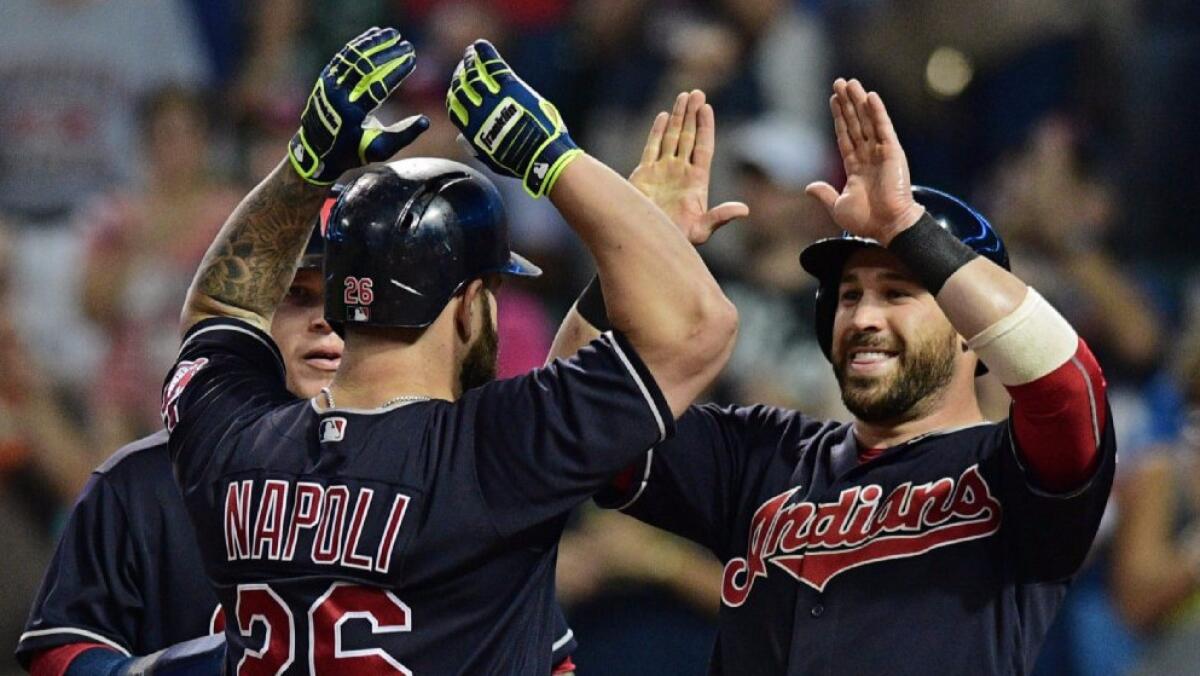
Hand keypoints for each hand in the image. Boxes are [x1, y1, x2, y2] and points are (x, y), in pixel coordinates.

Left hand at [289, 27, 429, 184]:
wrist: (316, 150)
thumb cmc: (353, 152)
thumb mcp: (379, 150)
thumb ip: (403, 136)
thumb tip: (425, 121)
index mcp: (352, 115)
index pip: (377, 87)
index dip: (396, 71)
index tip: (412, 59)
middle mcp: (338, 96)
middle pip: (365, 68)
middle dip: (388, 54)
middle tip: (407, 46)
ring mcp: (329, 85)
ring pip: (353, 57)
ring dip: (374, 44)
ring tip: (393, 34)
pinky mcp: (326, 78)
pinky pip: (344, 57)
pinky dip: (359, 45)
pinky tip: (374, 36)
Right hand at [446, 40, 581, 197]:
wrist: (543, 156)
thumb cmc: (521, 161)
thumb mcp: (492, 159)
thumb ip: (475, 147)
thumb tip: (461, 139)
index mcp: (472, 130)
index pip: (454, 107)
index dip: (454, 95)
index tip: (457, 88)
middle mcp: (478, 111)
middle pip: (461, 87)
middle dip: (460, 75)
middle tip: (464, 67)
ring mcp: (494, 98)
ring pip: (473, 74)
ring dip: (469, 60)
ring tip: (470, 53)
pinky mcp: (510, 87)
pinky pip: (492, 65)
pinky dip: (484, 53)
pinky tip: (480, 45)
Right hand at [629, 90, 747, 244]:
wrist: (647, 243)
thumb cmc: (676, 239)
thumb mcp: (701, 230)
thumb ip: (720, 217)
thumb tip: (744, 210)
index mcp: (696, 181)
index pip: (703, 147)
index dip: (705, 127)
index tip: (707, 108)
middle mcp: (680, 172)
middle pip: (688, 137)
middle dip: (692, 115)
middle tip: (697, 93)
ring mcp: (662, 172)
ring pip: (671, 138)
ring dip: (677, 117)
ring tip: (683, 96)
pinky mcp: (644, 175)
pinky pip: (651, 148)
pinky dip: (656, 132)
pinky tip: (662, 116)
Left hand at [806, 79, 923, 243]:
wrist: (888, 226)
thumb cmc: (867, 221)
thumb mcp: (839, 207)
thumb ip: (825, 194)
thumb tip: (809, 187)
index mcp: (856, 167)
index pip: (845, 135)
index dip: (839, 117)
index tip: (833, 99)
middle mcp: (868, 156)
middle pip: (855, 123)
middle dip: (847, 103)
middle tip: (839, 82)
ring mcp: (881, 152)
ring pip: (867, 121)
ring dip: (859, 101)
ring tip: (850, 82)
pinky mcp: (892, 152)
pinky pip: (883, 128)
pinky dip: (877, 111)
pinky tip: (870, 96)